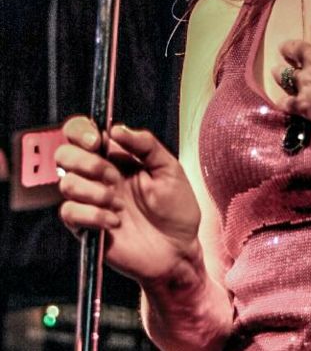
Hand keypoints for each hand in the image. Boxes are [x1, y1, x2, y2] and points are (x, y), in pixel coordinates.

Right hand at [55, 117, 200, 283]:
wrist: (178, 250)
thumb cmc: (177, 209)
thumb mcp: (170, 169)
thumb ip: (145, 144)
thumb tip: (117, 128)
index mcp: (117, 157)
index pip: (83, 134)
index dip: (80, 131)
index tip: (96, 141)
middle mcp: (99, 177)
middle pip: (64, 155)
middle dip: (84, 162)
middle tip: (110, 175)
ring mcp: (91, 202)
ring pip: (66, 183)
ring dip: (93, 191)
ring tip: (118, 203)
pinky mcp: (86, 227)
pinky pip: (69, 213)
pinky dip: (92, 215)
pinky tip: (114, 221)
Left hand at [273, 0, 310, 131]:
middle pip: (297, 48)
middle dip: (291, 47)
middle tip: (284, 47)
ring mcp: (307, 82)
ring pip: (287, 74)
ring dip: (280, 72)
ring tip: (274, 71)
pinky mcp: (305, 105)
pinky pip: (289, 103)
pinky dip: (284, 102)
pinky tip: (281, 103)